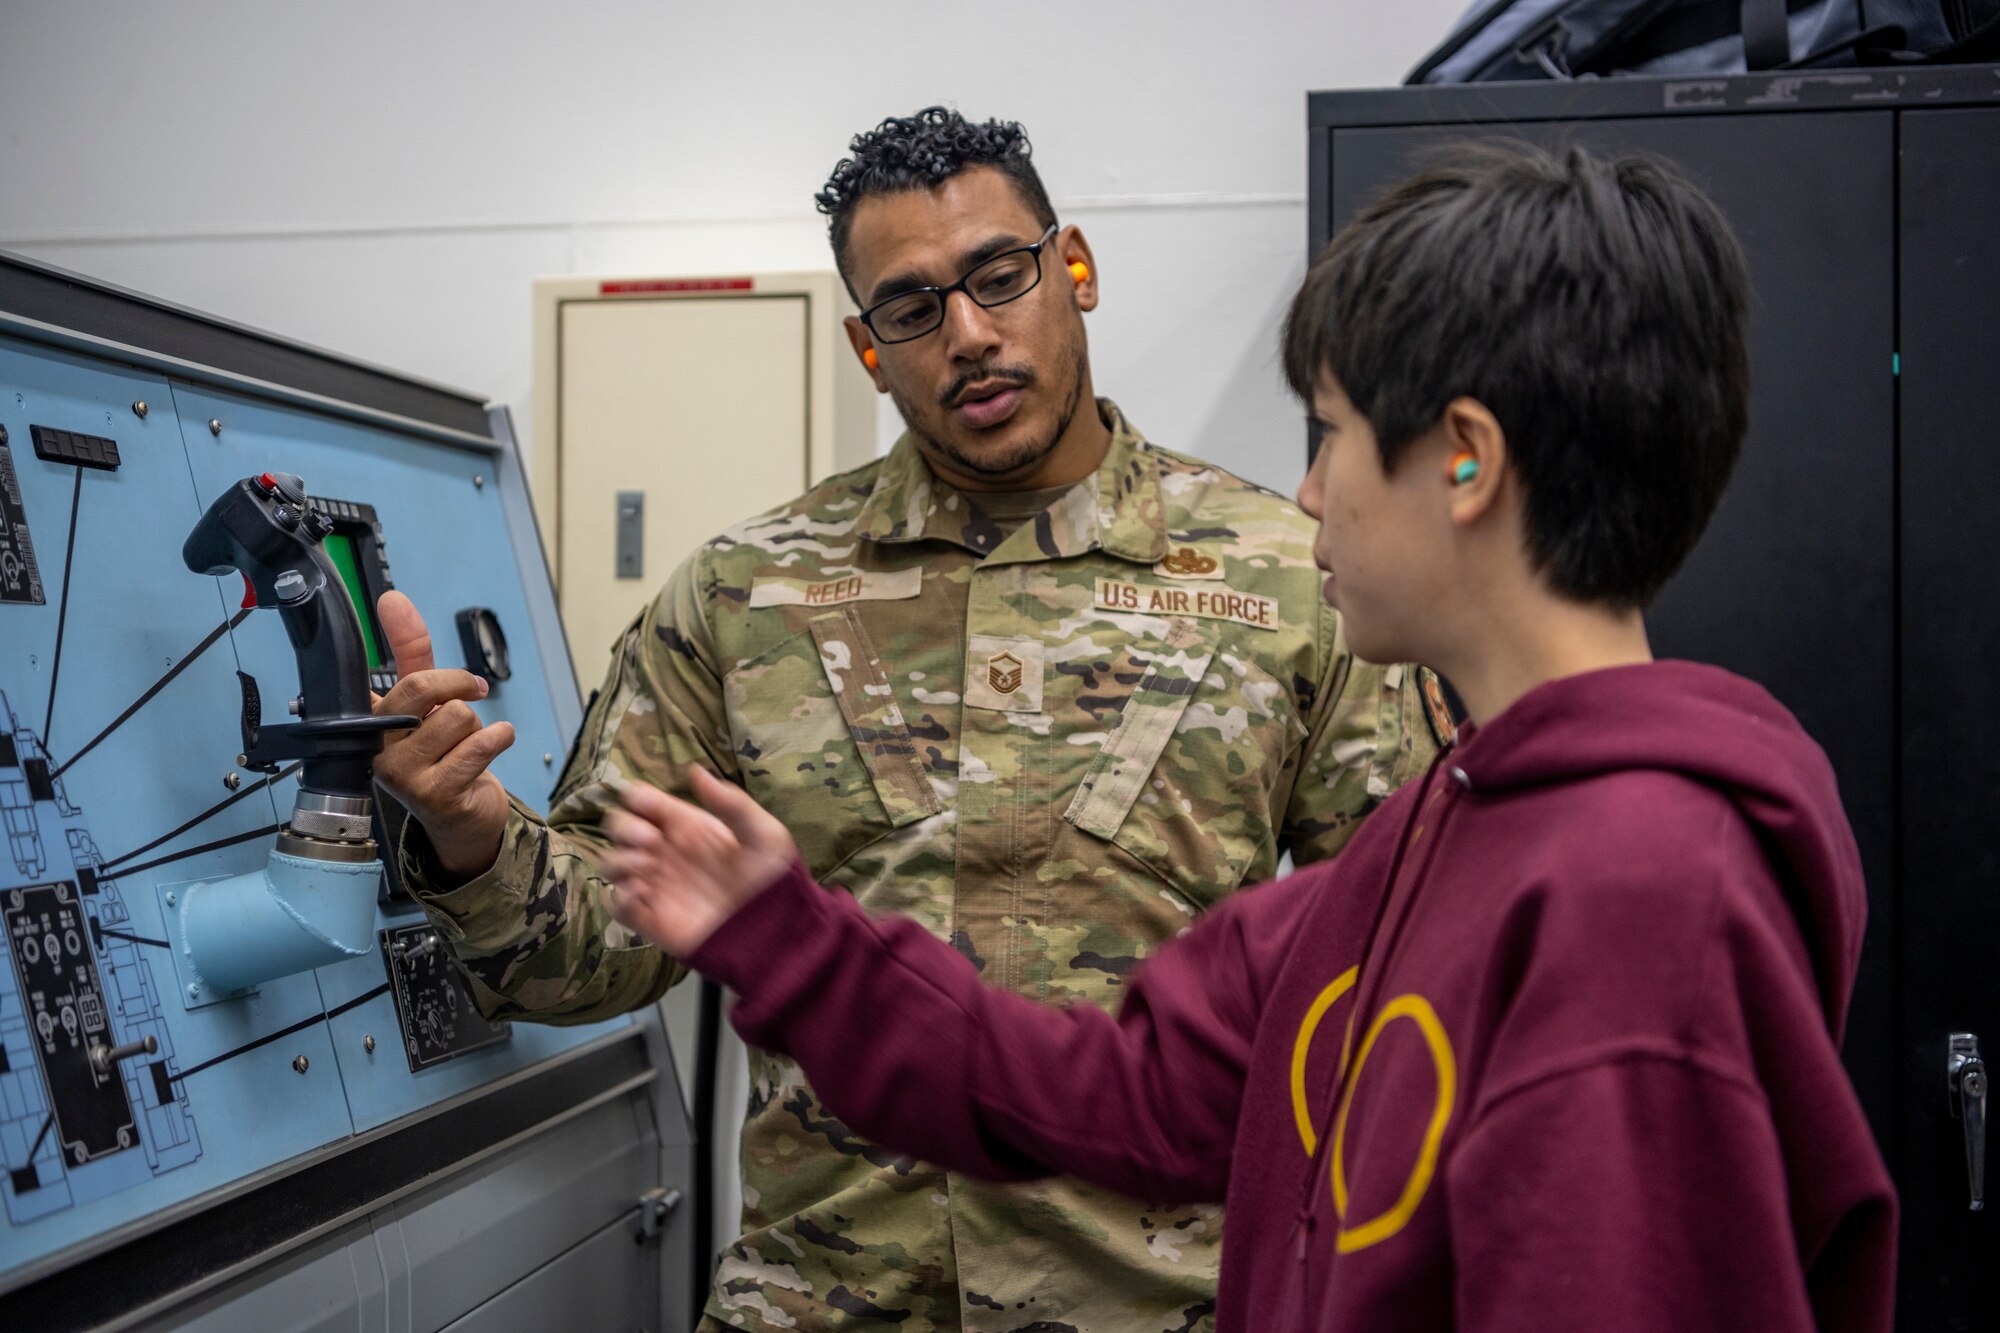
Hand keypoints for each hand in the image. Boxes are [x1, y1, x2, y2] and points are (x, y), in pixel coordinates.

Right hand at [372, 591, 514, 878]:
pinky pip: (478, 747)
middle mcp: (378, 748)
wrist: (459, 816)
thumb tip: (392, 599)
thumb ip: (411, 651)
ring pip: (457, 717)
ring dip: (477, 727)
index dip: (404, 641)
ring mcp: (403, 776)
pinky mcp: (435, 795)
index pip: (394, 673)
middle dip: (460, 685)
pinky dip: (497, 739)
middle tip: (475, 692)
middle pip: (422, 688)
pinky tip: (493, 745)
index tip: (399, 608)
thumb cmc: (440, 754)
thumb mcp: (429, 700)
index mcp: (371, 721)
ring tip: (468, 743)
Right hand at [601, 767, 796, 957]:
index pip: (646, 803)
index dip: (636, 797)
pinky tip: (641, 896)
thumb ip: (731, 803)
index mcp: (687, 826)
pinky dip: (619, 898)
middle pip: (620, 828)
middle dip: (624, 827)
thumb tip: (695, 771)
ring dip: (619, 860)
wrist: (776, 932)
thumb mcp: (763, 835)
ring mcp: (656, 886)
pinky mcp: (651, 919)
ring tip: (647, 867)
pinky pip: (617, 905)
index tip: (642, 802)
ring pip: (613, 864)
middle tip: (649, 839)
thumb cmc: (773, 879)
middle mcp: (666, 853)